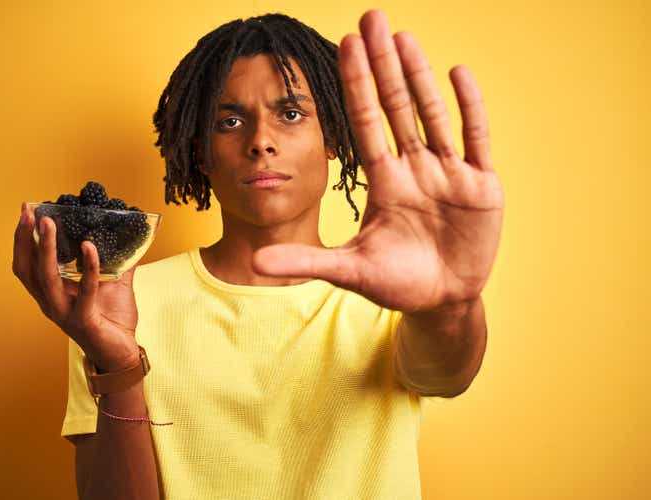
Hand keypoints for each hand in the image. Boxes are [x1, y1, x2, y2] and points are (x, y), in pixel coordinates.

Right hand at [12, 202, 139, 370]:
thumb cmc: (113, 320)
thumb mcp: (114, 284)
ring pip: (46, 277)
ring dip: (46, 248)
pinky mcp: (83, 321)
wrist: (123, 354)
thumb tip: (132, 235)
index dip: (23, 238)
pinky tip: (90, 247)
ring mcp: (64, 313)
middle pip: (26, 268)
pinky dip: (88, 267)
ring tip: (50, 223)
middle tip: (30, 212)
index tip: (27, 211)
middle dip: (25, 238)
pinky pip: (84, 290)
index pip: (27, 263)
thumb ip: (119, 261)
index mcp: (51, 293)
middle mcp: (50, 303)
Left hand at [253, 9, 503, 313]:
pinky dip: (469, 107)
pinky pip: (475, 138)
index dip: (355, 86)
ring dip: (419, 76)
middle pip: (397, 107)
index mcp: (385, 182)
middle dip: (382, 64)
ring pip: (433, 114)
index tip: (342, 46)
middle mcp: (414, 168)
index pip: (365, 124)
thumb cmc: (397, 283)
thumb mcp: (351, 271)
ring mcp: (449, 174)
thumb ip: (307, 262)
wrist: (443, 301)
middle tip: (371, 18)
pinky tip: (458, 73)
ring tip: (403, 37)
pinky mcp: (482, 186)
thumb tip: (256, 263)